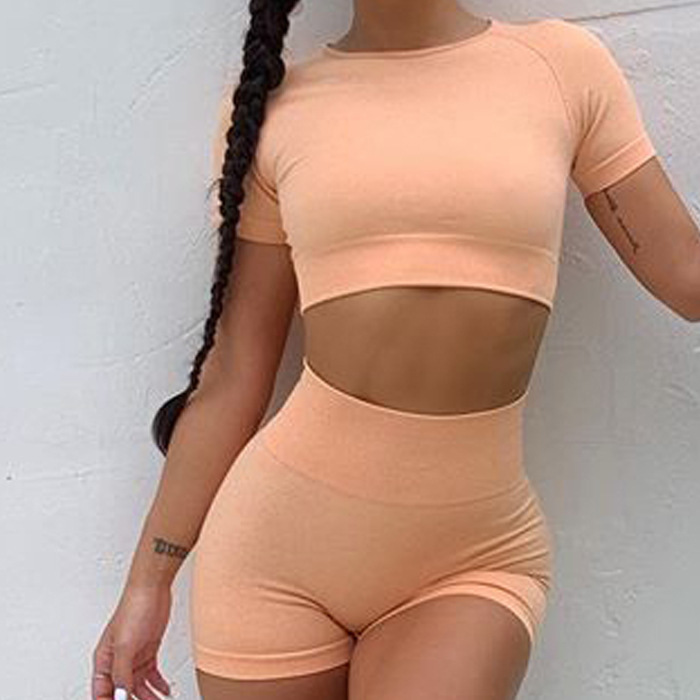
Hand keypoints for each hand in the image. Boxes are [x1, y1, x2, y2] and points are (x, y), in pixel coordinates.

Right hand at [91, 585, 172, 699]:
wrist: (152, 589)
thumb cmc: (133, 608)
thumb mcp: (124, 645)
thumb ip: (121, 672)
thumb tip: (121, 694)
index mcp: (104, 660)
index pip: (102, 692)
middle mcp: (118, 661)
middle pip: (121, 692)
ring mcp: (134, 656)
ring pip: (138, 686)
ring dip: (148, 697)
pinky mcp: (148, 650)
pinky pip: (151, 675)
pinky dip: (157, 685)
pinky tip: (163, 691)